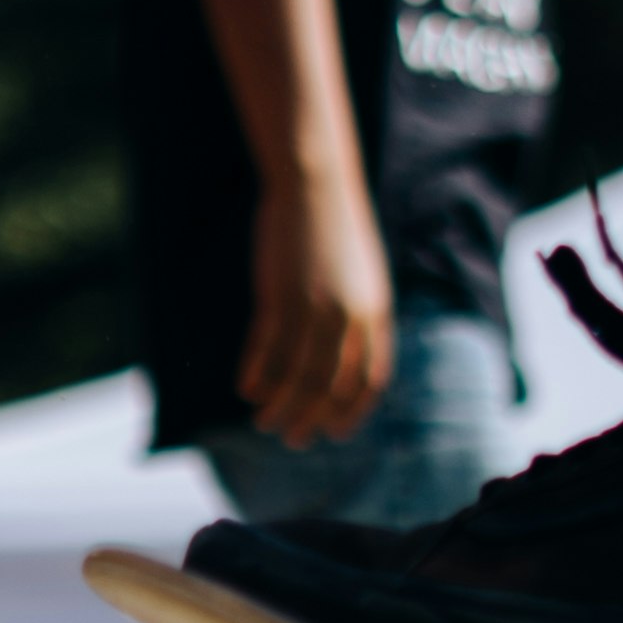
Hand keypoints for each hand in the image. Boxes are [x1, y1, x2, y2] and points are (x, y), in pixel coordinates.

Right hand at [238, 173, 395, 445]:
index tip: (333, 431)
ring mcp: (315, 308)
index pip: (370, 381)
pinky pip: (268, 349)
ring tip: (263, 423)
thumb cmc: (337, 230)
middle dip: (311, 418)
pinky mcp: (281, 296)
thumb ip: (361, 318)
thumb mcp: (363, 278)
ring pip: (298, 376)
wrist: (317, 184)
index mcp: (377, 315)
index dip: (352, 412)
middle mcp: (351, 319)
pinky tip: (246, 388)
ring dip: (280, 406)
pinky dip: (257, 374)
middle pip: (331, 387)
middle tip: (291, 438)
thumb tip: (348, 357)